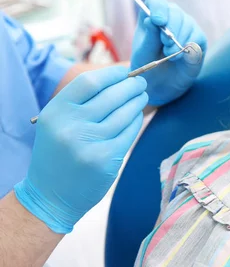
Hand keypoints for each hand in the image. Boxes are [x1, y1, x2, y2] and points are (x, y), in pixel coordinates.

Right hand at [14, 66, 147, 233]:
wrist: (50, 195)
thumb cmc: (59, 153)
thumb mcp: (58, 122)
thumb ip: (82, 102)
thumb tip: (119, 77)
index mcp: (56, 112)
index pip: (90, 82)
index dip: (112, 74)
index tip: (125, 71)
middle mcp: (71, 126)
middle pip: (112, 96)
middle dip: (131, 86)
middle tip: (140, 83)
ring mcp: (90, 144)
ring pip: (125, 113)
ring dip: (137, 102)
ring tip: (141, 97)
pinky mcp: (107, 160)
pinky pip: (129, 132)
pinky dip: (136, 121)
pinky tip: (136, 117)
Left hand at [131, 0, 206, 105]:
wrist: (161, 88)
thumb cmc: (148, 69)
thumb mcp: (143, 56)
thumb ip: (148, 38)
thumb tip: (152, 19)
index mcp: (152, 18)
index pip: (156, 1)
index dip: (158, 7)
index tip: (158, 21)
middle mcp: (170, 19)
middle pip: (174, 11)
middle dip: (171, 28)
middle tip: (166, 46)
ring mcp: (186, 27)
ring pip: (188, 23)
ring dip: (179, 40)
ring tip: (171, 57)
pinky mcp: (198, 39)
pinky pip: (197, 36)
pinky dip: (189, 47)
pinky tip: (181, 58)